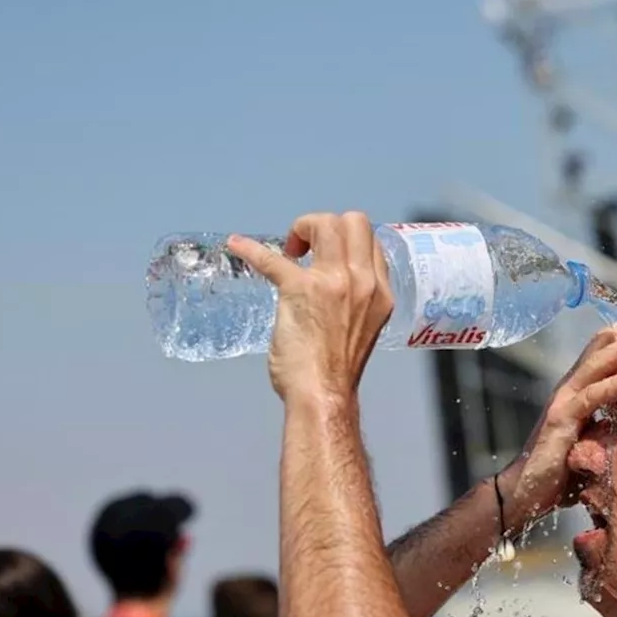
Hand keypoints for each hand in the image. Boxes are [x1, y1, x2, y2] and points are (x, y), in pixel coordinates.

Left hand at [226, 212, 391, 401]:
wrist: (324, 395)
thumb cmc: (339, 372)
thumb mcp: (364, 328)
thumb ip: (355, 302)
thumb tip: (334, 291)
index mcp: (379, 292)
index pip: (372, 242)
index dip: (347, 241)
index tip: (328, 254)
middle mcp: (362, 281)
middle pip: (353, 221)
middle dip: (327, 225)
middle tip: (306, 248)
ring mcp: (333, 281)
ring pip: (324, 223)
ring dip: (303, 228)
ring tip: (288, 251)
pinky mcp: (299, 288)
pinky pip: (271, 258)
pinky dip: (250, 249)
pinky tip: (237, 246)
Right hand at [498, 302, 616, 522]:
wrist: (524, 493)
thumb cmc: (561, 471)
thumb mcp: (594, 441)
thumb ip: (611, 425)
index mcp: (580, 390)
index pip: (607, 350)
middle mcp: (570, 388)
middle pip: (603, 347)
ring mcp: (563, 402)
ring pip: (598, 365)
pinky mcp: (560, 421)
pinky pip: (592, 399)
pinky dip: (614, 386)